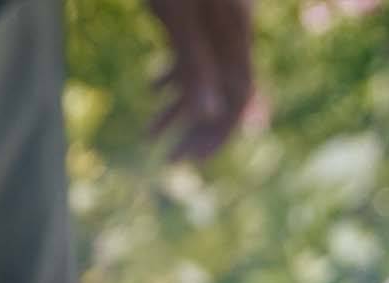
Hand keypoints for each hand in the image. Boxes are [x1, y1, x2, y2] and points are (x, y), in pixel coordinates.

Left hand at [146, 0, 255, 160]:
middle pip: (223, 92)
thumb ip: (195, 60)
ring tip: (148, 137)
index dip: (222, 131)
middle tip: (170, 161)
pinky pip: (191, 53)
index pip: (240, 95)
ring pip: (203, 76)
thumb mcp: (179, 17)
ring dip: (176, 110)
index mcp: (235, 33)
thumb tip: (209, 114)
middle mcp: (232, 30)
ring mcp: (216, 21)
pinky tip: (152, 90)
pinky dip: (172, 77)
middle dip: (197, 130)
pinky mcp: (198, 13)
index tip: (196, 161)